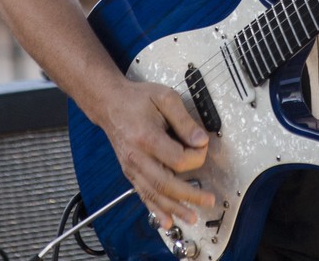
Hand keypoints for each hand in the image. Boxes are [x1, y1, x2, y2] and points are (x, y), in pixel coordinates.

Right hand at [102, 78, 214, 230]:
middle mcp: (137, 157)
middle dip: (190, 195)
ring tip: (192, 218)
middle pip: (166, 184)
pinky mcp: (130, 173)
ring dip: (175, 208)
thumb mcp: (165, 98)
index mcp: (147, 137)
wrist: (110, 103)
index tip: (204, 146)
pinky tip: (166, 222)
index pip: (177, 159)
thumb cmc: (138, 98)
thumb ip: (184, 120)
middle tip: (209, 200)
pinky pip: (143, 195)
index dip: (195, 156)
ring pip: (155, 194)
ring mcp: (132, 168)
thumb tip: (201, 140)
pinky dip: (155, 210)